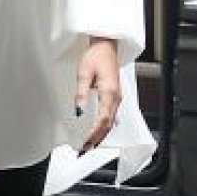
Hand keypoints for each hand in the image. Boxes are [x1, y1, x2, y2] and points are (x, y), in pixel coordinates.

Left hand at [75, 37, 120, 152]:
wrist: (106, 47)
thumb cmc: (96, 56)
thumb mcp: (83, 73)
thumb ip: (82, 93)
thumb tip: (79, 110)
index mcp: (109, 92)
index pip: (102, 119)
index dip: (93, 133)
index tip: (84, 141)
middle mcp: (116, 97)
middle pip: (108, 124)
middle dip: (96, 138)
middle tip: (84, 148)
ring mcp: (117, 98)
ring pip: (110, 122)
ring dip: (100, 135)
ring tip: (88, 144)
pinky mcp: (115, 97)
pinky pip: (111, 116)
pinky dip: (104, 127)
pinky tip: (96, 132)